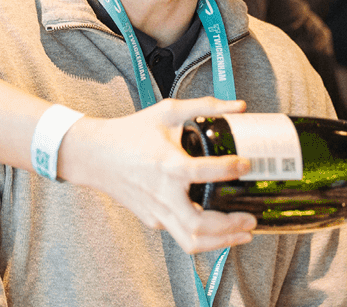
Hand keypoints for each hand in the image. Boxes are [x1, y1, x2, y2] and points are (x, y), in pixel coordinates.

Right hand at [56, 97, 256, 252]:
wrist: (95, 156)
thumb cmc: (130, 133)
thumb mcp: (167, 112)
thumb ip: (205, 106)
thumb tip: (238, 105)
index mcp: (169, 166)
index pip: (207, 172)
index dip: (231, 170)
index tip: (247, 165)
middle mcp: (163, 194)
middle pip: (200, 225)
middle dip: (231, 226)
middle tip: (251, 219)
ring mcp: (157, 211)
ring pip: (191, 241)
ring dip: (221, 241)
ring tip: (243, 233)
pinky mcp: (152, 219)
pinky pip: (181, 234)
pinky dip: (204, 236)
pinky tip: (219, 228)